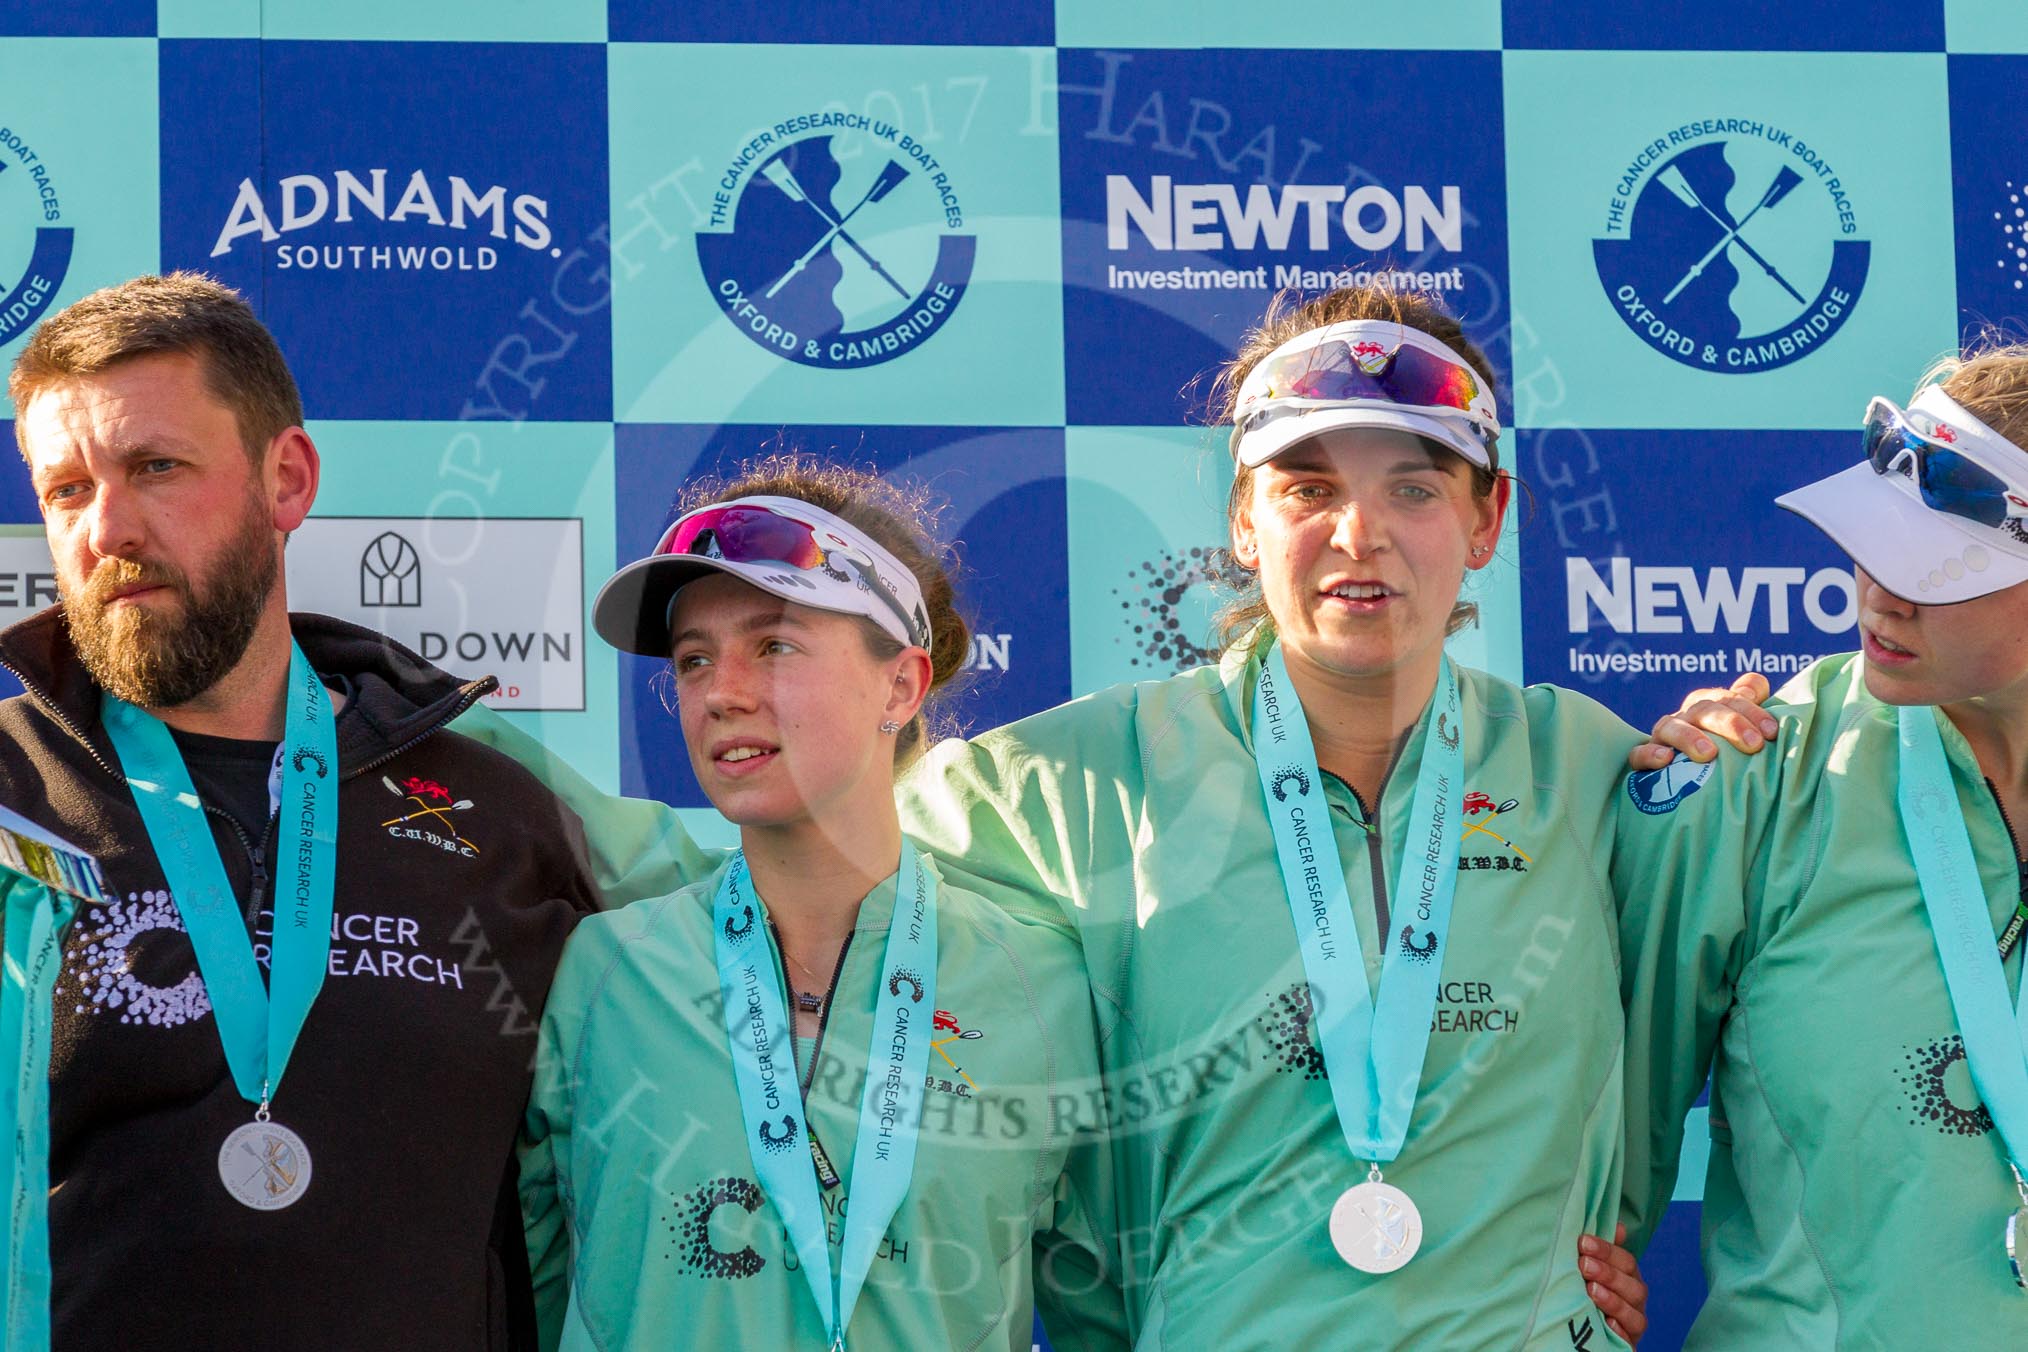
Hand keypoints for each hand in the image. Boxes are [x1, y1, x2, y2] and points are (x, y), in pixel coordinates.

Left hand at [1580, 1226, 1647, 1346]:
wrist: (1590, 1331)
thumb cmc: (1592, 1292)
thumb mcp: (1594, 1269)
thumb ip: (1604, 1251)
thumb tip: (1619, 1226)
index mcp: (1629, 1277)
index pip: (1625, 1260)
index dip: (1606, 1250)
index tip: (1583, 1241)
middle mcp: (1635, 1300)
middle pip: (1632, 1285)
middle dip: (1608, 1273)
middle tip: (1584, 1265)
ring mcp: (1633, 1323)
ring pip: (1633, 1312)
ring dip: (1612, 1300)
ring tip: (1591, 1290)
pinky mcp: (1628, 1344)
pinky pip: (1628, 1338)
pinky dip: (1619, 1330)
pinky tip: (1607, 1323)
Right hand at [1628, 672, 1777, 769]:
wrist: (1686, 784)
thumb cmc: (1725, 756)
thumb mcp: (1743, 733)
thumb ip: (1753, 710)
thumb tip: (1758, 690)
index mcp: (1711, 705)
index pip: (1731, 697)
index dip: (1752, 709)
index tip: (1772, 732)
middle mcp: (1686, 716)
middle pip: (1705, 709)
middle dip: (1730, 723)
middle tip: (1753, 744)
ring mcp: (1662, 736)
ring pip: (1671, 727)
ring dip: (1690, 737)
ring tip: (1709, 753)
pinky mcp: (1642, 758)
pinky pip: (1639, 753)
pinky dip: (1650, 754)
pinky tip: (1665, 759)